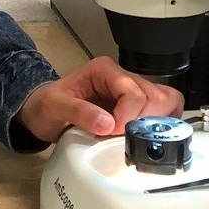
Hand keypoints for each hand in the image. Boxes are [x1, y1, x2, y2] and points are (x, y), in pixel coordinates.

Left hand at [18, 56, 182, 143]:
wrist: (42, 112)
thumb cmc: (47, 106)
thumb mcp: (55, 107)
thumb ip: (79, 112)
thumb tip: (108, 124)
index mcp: (104, 70)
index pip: (132, 92)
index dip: (127, 117)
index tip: (111, 133)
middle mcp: (123, 77)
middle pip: (156, 96)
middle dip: (144, 122)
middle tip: (125, 137)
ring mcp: (133, 91)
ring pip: (166, 102)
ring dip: (157, 124)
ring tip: (137, 138)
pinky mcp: (138, 107)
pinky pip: (164, 112)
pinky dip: (160, 126)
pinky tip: (145, 138)